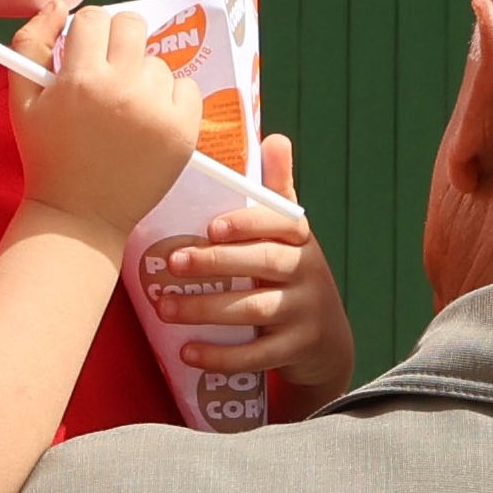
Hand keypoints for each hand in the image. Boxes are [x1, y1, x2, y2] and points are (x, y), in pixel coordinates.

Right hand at [8, 7, 197, 242]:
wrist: (79, 215)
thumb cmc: (48, 156)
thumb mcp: (21, 100)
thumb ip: (30, 44)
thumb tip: (58, 5)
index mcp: (80, 78)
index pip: (93, 18)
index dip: (86, 34)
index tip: (83, 56)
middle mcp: (121, 88)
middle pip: (132, 25)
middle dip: (118, 43)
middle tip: (107, 74)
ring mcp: (157, 109)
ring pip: (158, 62)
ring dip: (142, 77)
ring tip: (123, 111)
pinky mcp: (184, 131)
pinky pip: (188, 88)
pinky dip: (172, 99)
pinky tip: (148, 122)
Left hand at [138, 131, 354, 401]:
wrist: (327, 344)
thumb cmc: (292, 277)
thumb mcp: (291, 237)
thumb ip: (278, 193)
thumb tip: (275, 136)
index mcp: (300, 239)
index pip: (278, 223)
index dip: (247, 223)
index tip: (211, 226)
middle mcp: (308, 273)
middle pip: (263, 264)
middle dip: (216, 263)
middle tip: (172, 262)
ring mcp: (304, 314)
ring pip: (255, 310)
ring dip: (207, 310)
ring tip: (165, 307)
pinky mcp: (296, 350)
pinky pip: (258, 356)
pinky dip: (221, 355)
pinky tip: (187, 352)